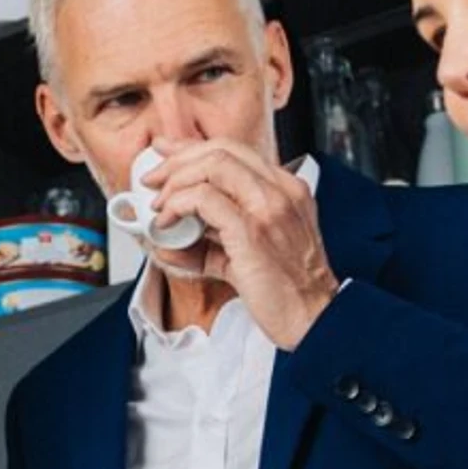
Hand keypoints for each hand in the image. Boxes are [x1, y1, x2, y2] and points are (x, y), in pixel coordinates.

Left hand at [145, 138, 340, 346]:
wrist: (314, 319)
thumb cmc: (288, 292)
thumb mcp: (248, 257)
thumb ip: (211, 246)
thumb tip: (169, 245)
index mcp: (286, 191)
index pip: (235, 152)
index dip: (194, 149)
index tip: (167, 154)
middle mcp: (281, 190)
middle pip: (221, 150)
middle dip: (178, 160)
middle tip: (153, 180)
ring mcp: (269, 207)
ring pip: (213, 165)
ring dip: (175, 180)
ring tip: (158, 205)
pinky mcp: (252, 229)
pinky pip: (204, 199)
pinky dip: (177, 206)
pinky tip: (167, 224)